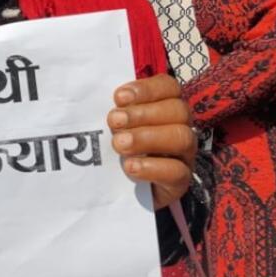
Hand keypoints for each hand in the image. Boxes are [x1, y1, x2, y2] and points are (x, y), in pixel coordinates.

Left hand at [107, 74, 195, 209]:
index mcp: (166, 106)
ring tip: (119, 143)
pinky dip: (152, 167)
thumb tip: (91, 95)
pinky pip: (178, 171)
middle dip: (142, 114)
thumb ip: (111, 109)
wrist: (122, 189)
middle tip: (113, 121)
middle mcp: (181, 127)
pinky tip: (130, 166)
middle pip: (178, 110)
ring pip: (182, 137)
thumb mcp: (113, 125)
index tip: (118, 97)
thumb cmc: (117, 146)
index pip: (169, 87)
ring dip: (147, 137)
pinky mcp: (181, 182)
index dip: (146, 89)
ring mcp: (184, 155)